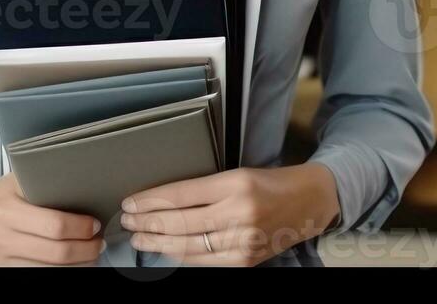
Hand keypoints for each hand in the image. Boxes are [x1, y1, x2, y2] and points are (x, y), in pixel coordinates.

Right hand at [0, 172, 106, 265]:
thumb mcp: (12, 183)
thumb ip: (40, 179)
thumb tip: (80, 176)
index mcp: (4, 210)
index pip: (54, 225)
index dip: (81, 228)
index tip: (94, 224)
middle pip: (57, 252)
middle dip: (86, 249)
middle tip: (98, 243)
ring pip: (51, 271)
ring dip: (79, 266)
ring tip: (90, 256)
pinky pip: (38, 278)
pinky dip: (62, 274)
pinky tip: (72, 266)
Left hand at [119, 164, 340, 265]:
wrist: (309, 202)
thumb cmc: (271, 183)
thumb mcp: (237, 174)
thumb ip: (206, 189)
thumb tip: (164, 202)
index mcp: (235, 183)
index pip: (181, 194)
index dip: (151, 200)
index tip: (130, 203)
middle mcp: (239, 212)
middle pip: (180, 221)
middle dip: (148, 223)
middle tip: (126, 222)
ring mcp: (243, 239)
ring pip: (189, 245)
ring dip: (158, 243)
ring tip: (138, 239)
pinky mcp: (246, 260)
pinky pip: (205, 261)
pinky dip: (182, 257)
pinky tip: (166, 252)